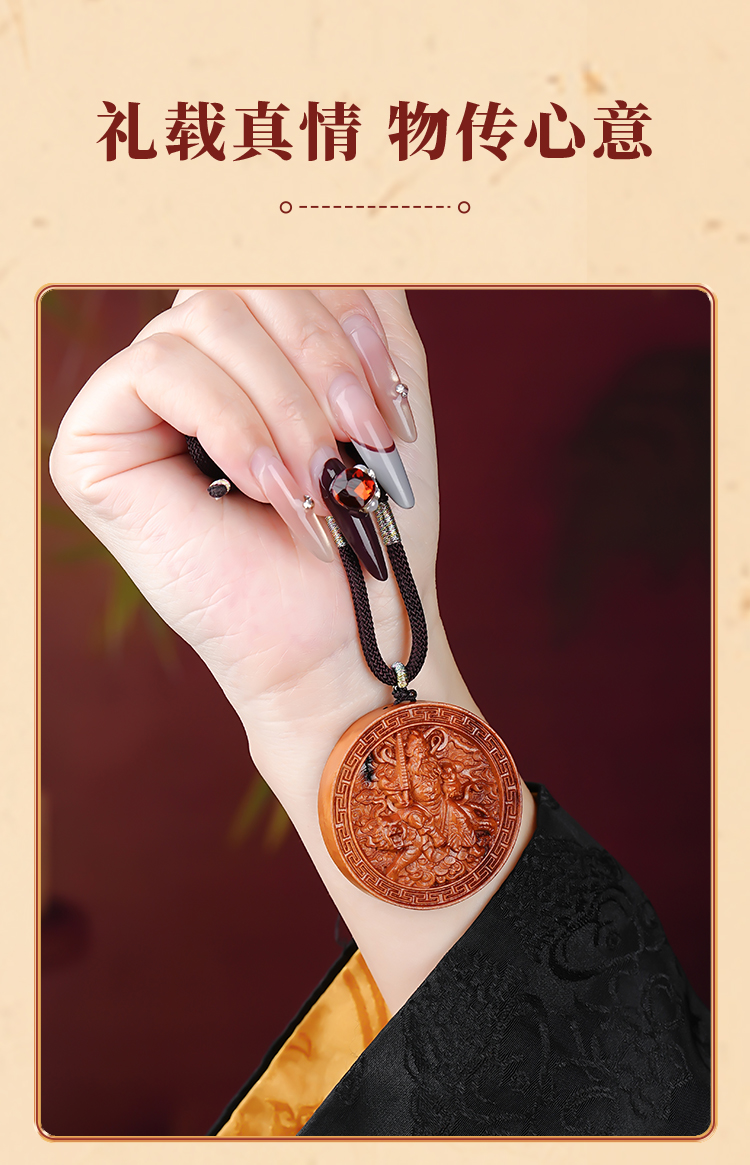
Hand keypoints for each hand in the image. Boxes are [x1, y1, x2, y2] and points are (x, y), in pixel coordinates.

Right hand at [50, 289, 441, 810]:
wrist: (341, 622)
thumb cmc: (368, 518)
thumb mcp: (384, 385)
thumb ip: (362, 290)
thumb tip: (343, 210)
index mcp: (249, 345)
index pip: (278, 265)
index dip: (341, 312)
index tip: (387, 405)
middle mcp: (187, 360)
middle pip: (241, 280)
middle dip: (318, 358)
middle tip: (361, 444)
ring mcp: (135, 398)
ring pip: (203, 319)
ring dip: (282, 402)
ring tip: (315, 481)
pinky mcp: (93, 439)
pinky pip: (157, 367)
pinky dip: (226, 420)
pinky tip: (261, 483)